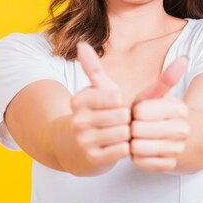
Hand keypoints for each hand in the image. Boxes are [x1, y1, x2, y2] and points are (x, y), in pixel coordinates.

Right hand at [71, 42, 130, 166]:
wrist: (75, 146)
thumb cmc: (95, 112)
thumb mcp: (95, 90)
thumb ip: (92, 67)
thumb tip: (81, 43)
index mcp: (79, 100)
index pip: (116, 97)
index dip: (123, 102)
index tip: (117, 105)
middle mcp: (78, 120)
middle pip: (122, 116)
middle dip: (127, 118)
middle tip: (121, 121)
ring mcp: (83, 141)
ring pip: (124, 133)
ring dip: (127, 134)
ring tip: (120, 132)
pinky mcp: (92, 159)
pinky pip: (122, 150)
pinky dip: (125, 147)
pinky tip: (118, 145)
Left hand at [130, 57, 189, 171]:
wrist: (178, 142)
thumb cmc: (154, 113)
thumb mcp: (152, 95)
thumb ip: (146, 76)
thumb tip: (162, 55)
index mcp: (177, 108)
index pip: (140, 111)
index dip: (132, 111)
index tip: (136, 111)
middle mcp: (181, 129)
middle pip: (137, 130)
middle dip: (130, 127)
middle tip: (133, 126)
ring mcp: (177, 149)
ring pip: (138, 147)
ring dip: (131, 142)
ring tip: (135, 137)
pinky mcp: (169, 166)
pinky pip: (140, 162)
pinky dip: (135, 156)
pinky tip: (139, 149)